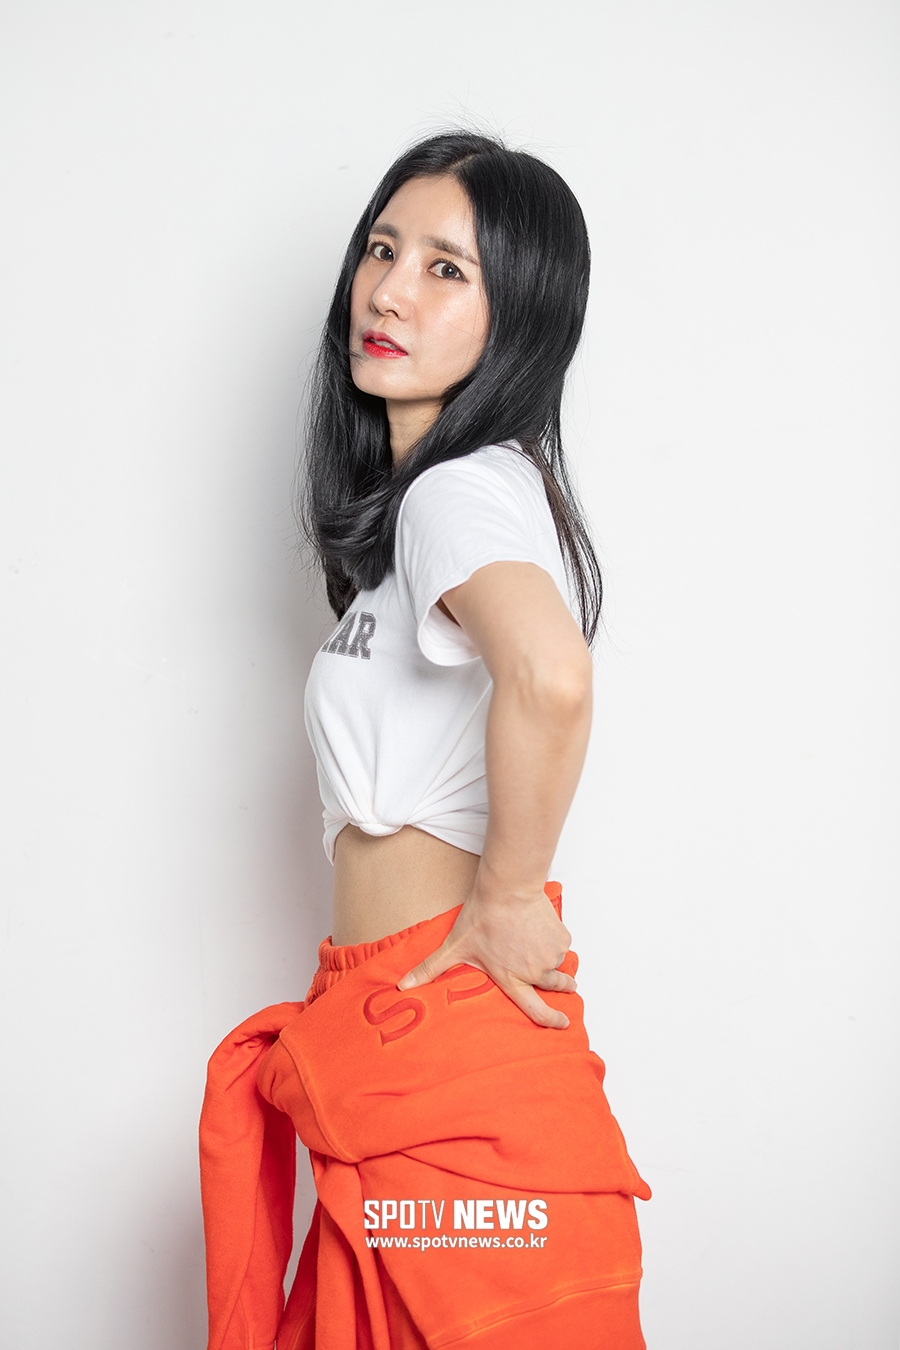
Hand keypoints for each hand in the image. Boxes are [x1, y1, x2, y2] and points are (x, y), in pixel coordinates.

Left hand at [396, 885, 575, 1028]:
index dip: (551, 1020)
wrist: (508, 889)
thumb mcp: (455, 946)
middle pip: (557, 987)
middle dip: (564, 986)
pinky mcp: (561, 938)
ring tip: (540, 945)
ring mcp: (550, 955)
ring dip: (552, 958)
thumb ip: (430, 969)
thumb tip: (403, 986)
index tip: (563, 1024)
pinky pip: (562, 944)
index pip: (536, 1010)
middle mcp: (534, 972)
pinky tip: (540, 930)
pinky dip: (554, 940)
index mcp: (512, 979)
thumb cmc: (482, 917)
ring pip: (558, 962)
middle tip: (567, 985)